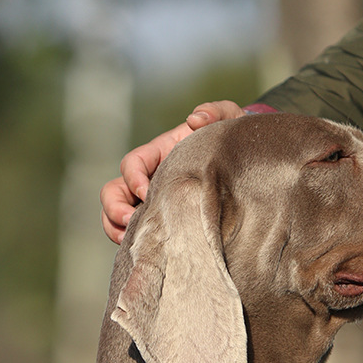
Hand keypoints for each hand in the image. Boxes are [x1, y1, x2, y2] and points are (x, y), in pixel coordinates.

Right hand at [100, 100, 245, 243]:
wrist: (248, 165)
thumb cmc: (233, 140)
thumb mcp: (230, 119)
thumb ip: (216, 111)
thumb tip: (195, 119)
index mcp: (161, 153)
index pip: (132, 163)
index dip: (133, 177)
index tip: (147, 192)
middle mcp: (150, 178)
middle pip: (113, 191)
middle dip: (115, 207)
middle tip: (132, 222)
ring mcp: (153, 201)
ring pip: (115, 215)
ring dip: (116, 228)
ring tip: (135, 241)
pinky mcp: (162, 221)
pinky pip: (136, 233)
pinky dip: (132, 242)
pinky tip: (150, 251)